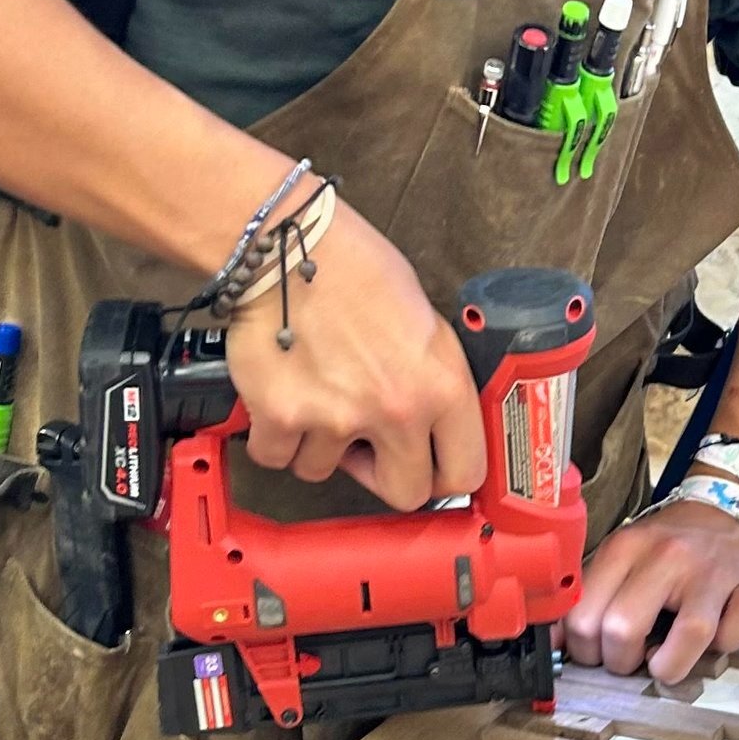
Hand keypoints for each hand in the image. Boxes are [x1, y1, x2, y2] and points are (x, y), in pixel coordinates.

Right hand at [225, 203, 485, 508]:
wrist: (290, 247)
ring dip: (318, 444)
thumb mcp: (425, 322)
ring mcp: (337, 418)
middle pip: (404, 492)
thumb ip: (432, 380)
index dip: (443, 473)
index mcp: (441, 382)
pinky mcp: (282, 417)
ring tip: (316, 392)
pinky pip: (276, 456)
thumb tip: (434, 424)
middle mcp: (396, 408)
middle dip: (382, 472)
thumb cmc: (356, 269)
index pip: (465, 471)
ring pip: (326, 471)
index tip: (427, 467)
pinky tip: (281, 393)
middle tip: (366, 442)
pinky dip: (273, 434)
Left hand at [563, 496, 738, 683]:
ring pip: (685, 637)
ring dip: (668, 667)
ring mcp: (713, 571)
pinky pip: (731, 638)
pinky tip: (712, 637)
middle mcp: (668, 555)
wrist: (732, 505)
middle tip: (630, 658)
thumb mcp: (623, 556)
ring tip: (664, 662)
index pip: (583, 615)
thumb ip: (590, 595)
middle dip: (620, 662)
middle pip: (622, 629)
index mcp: (626, 547)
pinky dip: (720, 649)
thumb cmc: (672, 546)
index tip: (596, 652)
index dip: (583, 650)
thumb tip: (556, 643)